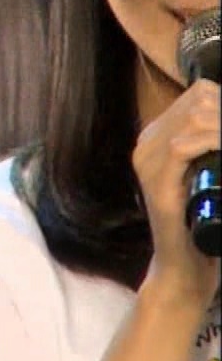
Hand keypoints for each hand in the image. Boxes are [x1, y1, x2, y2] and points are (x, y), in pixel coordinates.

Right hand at [135, 77, 220, 306]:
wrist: (184, 265)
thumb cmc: (202, 221)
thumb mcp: (205, 175)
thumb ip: (209, 150)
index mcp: (157, 138)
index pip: (199, 94)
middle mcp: (146, 145)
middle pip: (199, 101)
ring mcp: (147, 162)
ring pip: (195, 118)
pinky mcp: (156, 182)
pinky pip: (184, 146)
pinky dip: (213, 143)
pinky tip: (221, 152)